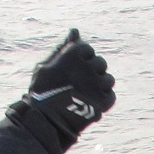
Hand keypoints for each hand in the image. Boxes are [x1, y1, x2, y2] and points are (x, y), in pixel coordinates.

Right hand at [25, 29, 114, 146]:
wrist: (46, 122)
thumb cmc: (42, 93)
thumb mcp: (46, 66)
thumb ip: (63, 47)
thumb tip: (75, 31)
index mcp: (74, 53)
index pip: (88, 49)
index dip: (81, 61)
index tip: (72, 72)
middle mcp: (88, 66)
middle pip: (100, 63)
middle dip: (92, 73)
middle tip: (79, 86)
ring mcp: (97, 84)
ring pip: (109, 79)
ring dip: (100, 87)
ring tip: (85, 97)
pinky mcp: (103, 102)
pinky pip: (111, 96)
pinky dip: (103, 101)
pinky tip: (90, 105)